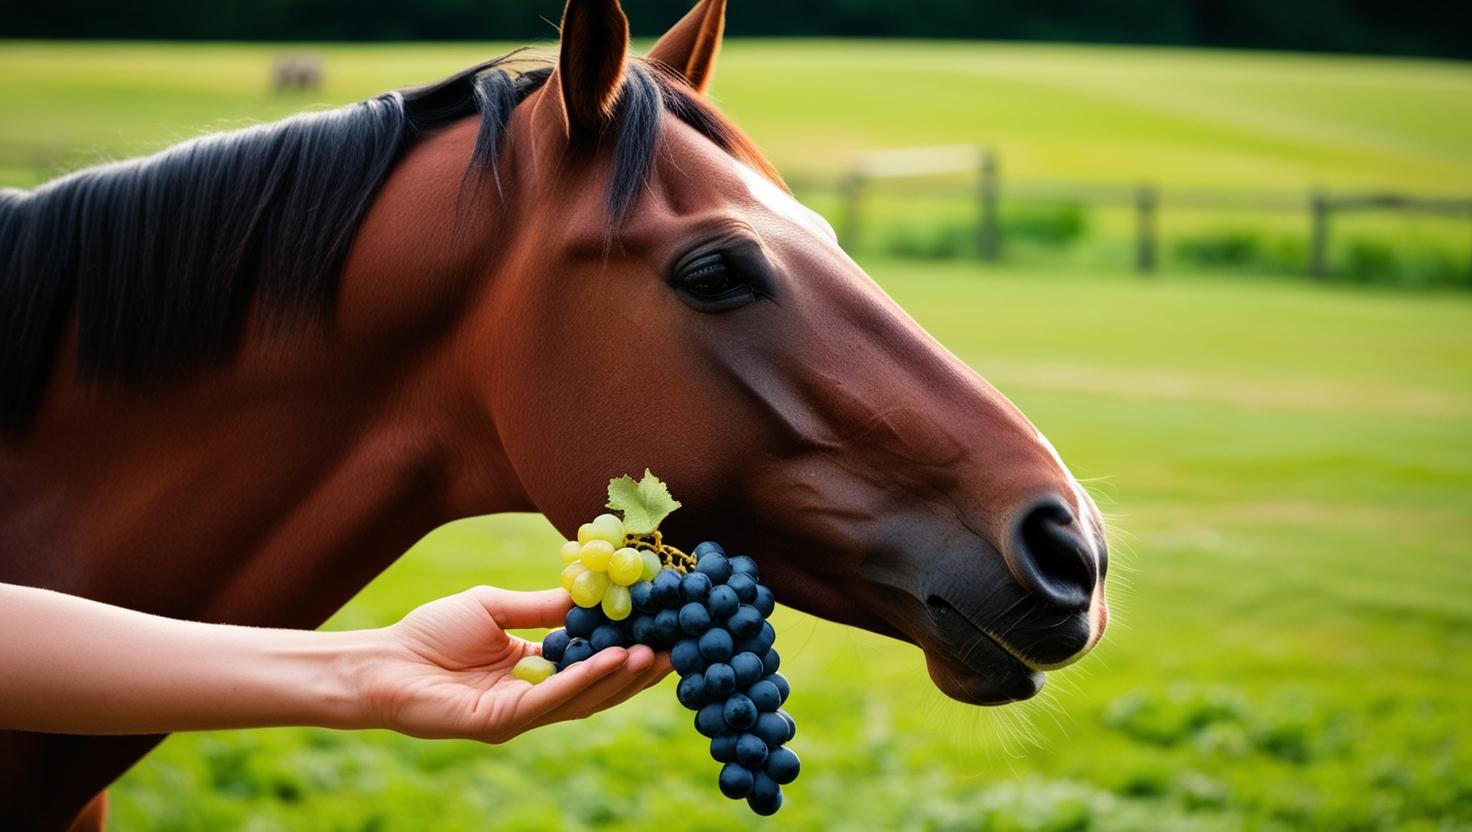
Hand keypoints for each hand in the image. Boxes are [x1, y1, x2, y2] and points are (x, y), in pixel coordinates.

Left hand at [357, 586, 671, 743]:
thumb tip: (588, 592)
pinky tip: (613, 660)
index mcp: (533, 673)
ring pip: (584, 700)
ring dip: (622, 678)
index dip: (626, 649)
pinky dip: (586, 679)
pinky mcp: (501, 722)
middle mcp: (533, 700)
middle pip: (598, 689)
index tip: (660, 628)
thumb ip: (541, 607)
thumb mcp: (495, 608)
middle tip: (679, 650)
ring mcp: (519, 715)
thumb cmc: (429, 634)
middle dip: (638, 672)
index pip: (590, 664)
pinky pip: (553, 700)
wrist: (381, 663)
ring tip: (656, 655)